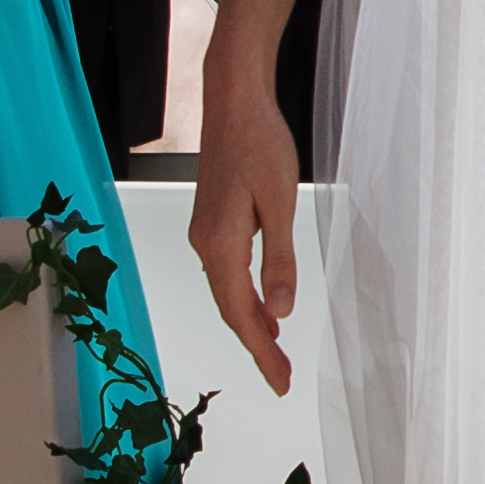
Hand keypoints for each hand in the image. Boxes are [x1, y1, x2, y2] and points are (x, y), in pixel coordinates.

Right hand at [185, 92, 305, 390]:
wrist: (233, 102)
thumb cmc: (260, 144)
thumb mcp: (280, 202)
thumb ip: (280, 259)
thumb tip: (280, 312)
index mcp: (220, 243)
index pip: (241, 313)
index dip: (261, 351)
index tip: (279, 381)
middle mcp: (204, 244)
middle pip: (230, 309)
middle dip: (256, 346)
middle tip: (280, 378)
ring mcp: (203, 233)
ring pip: (226, 292)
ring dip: (250, 323)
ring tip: (274, 352)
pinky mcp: (210, 223)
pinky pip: (225, 273)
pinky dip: (243, 297)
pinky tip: (262, 306)